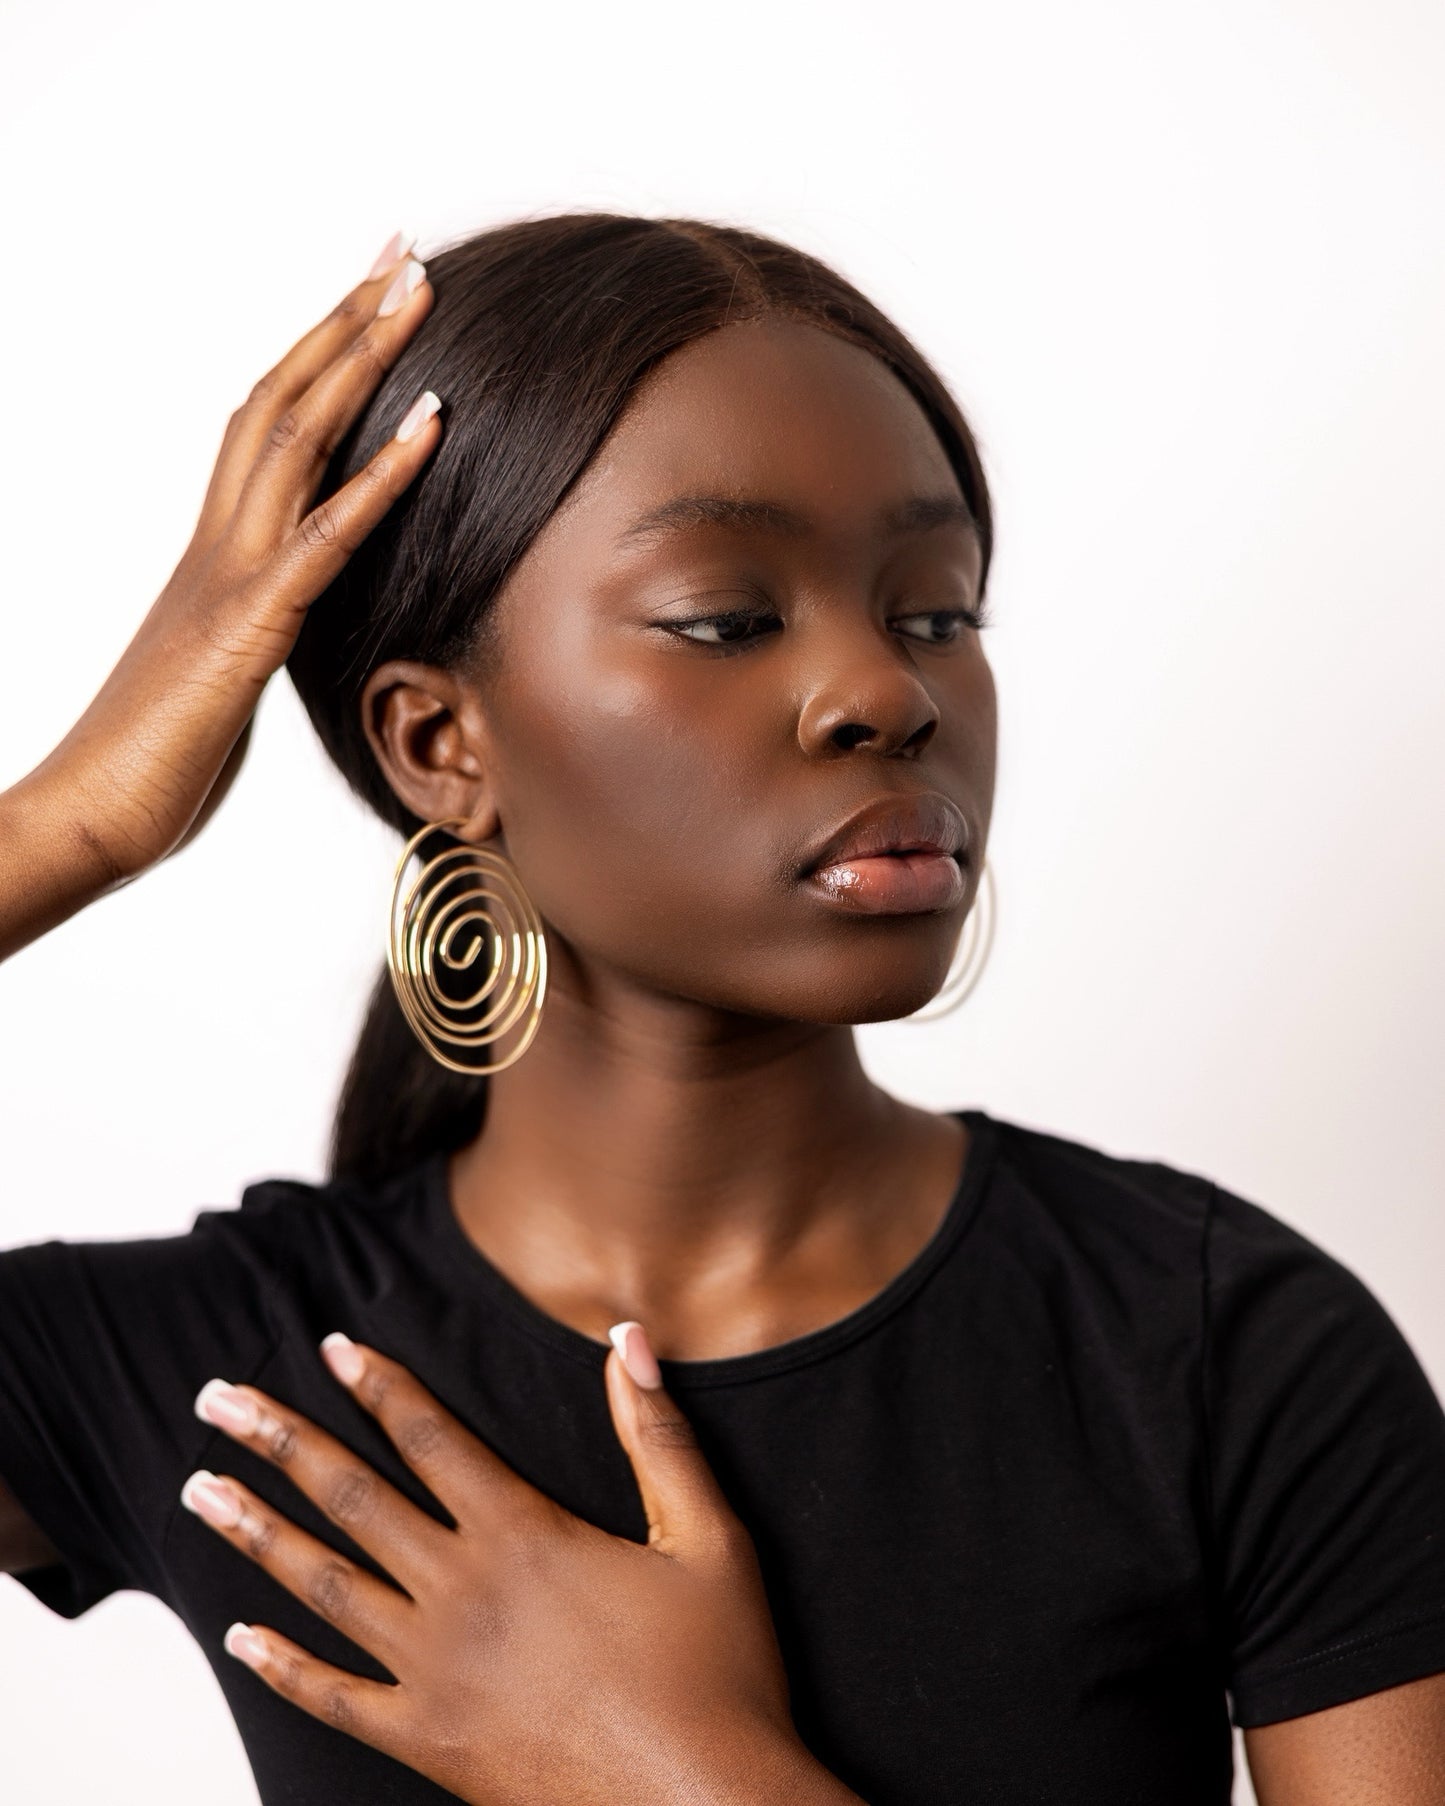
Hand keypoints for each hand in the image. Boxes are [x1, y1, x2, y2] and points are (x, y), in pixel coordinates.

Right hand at [22, 231, 440, 884]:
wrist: (88, 815)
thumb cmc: (152, 763)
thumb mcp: (222, 676)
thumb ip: (259, 627)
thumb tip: (297, 614)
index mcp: (215, 554)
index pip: (266, 428)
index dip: (318, 357)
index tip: (368, 299)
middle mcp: (218, 543)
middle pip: (281, 401)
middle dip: (344, 321)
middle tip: (400, 253)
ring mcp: (229, 575)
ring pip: (296, 436)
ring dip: (362, 359)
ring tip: (415, 292)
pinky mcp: (248, 625)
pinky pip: (324, 534)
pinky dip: (380, 473)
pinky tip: (431, 422)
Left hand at [181, 1327, 818, 1805]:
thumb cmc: (718, 1674)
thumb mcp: (707, 1536)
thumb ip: (658, 1435)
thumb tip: (631, 1340)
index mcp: (525, 1535)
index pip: (433, 1439)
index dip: (381, 1387)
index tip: (331, 1347)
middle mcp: (464, 1594)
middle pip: (352, 1498)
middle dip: (280, 1440)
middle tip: (217, 1400)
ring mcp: (435, 1672)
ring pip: (324, 1586)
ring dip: (256, 1532)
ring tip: (200, 1490)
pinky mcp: (429, 1742)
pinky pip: (335, 1699)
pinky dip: (281, 1666)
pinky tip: (240, 1635)